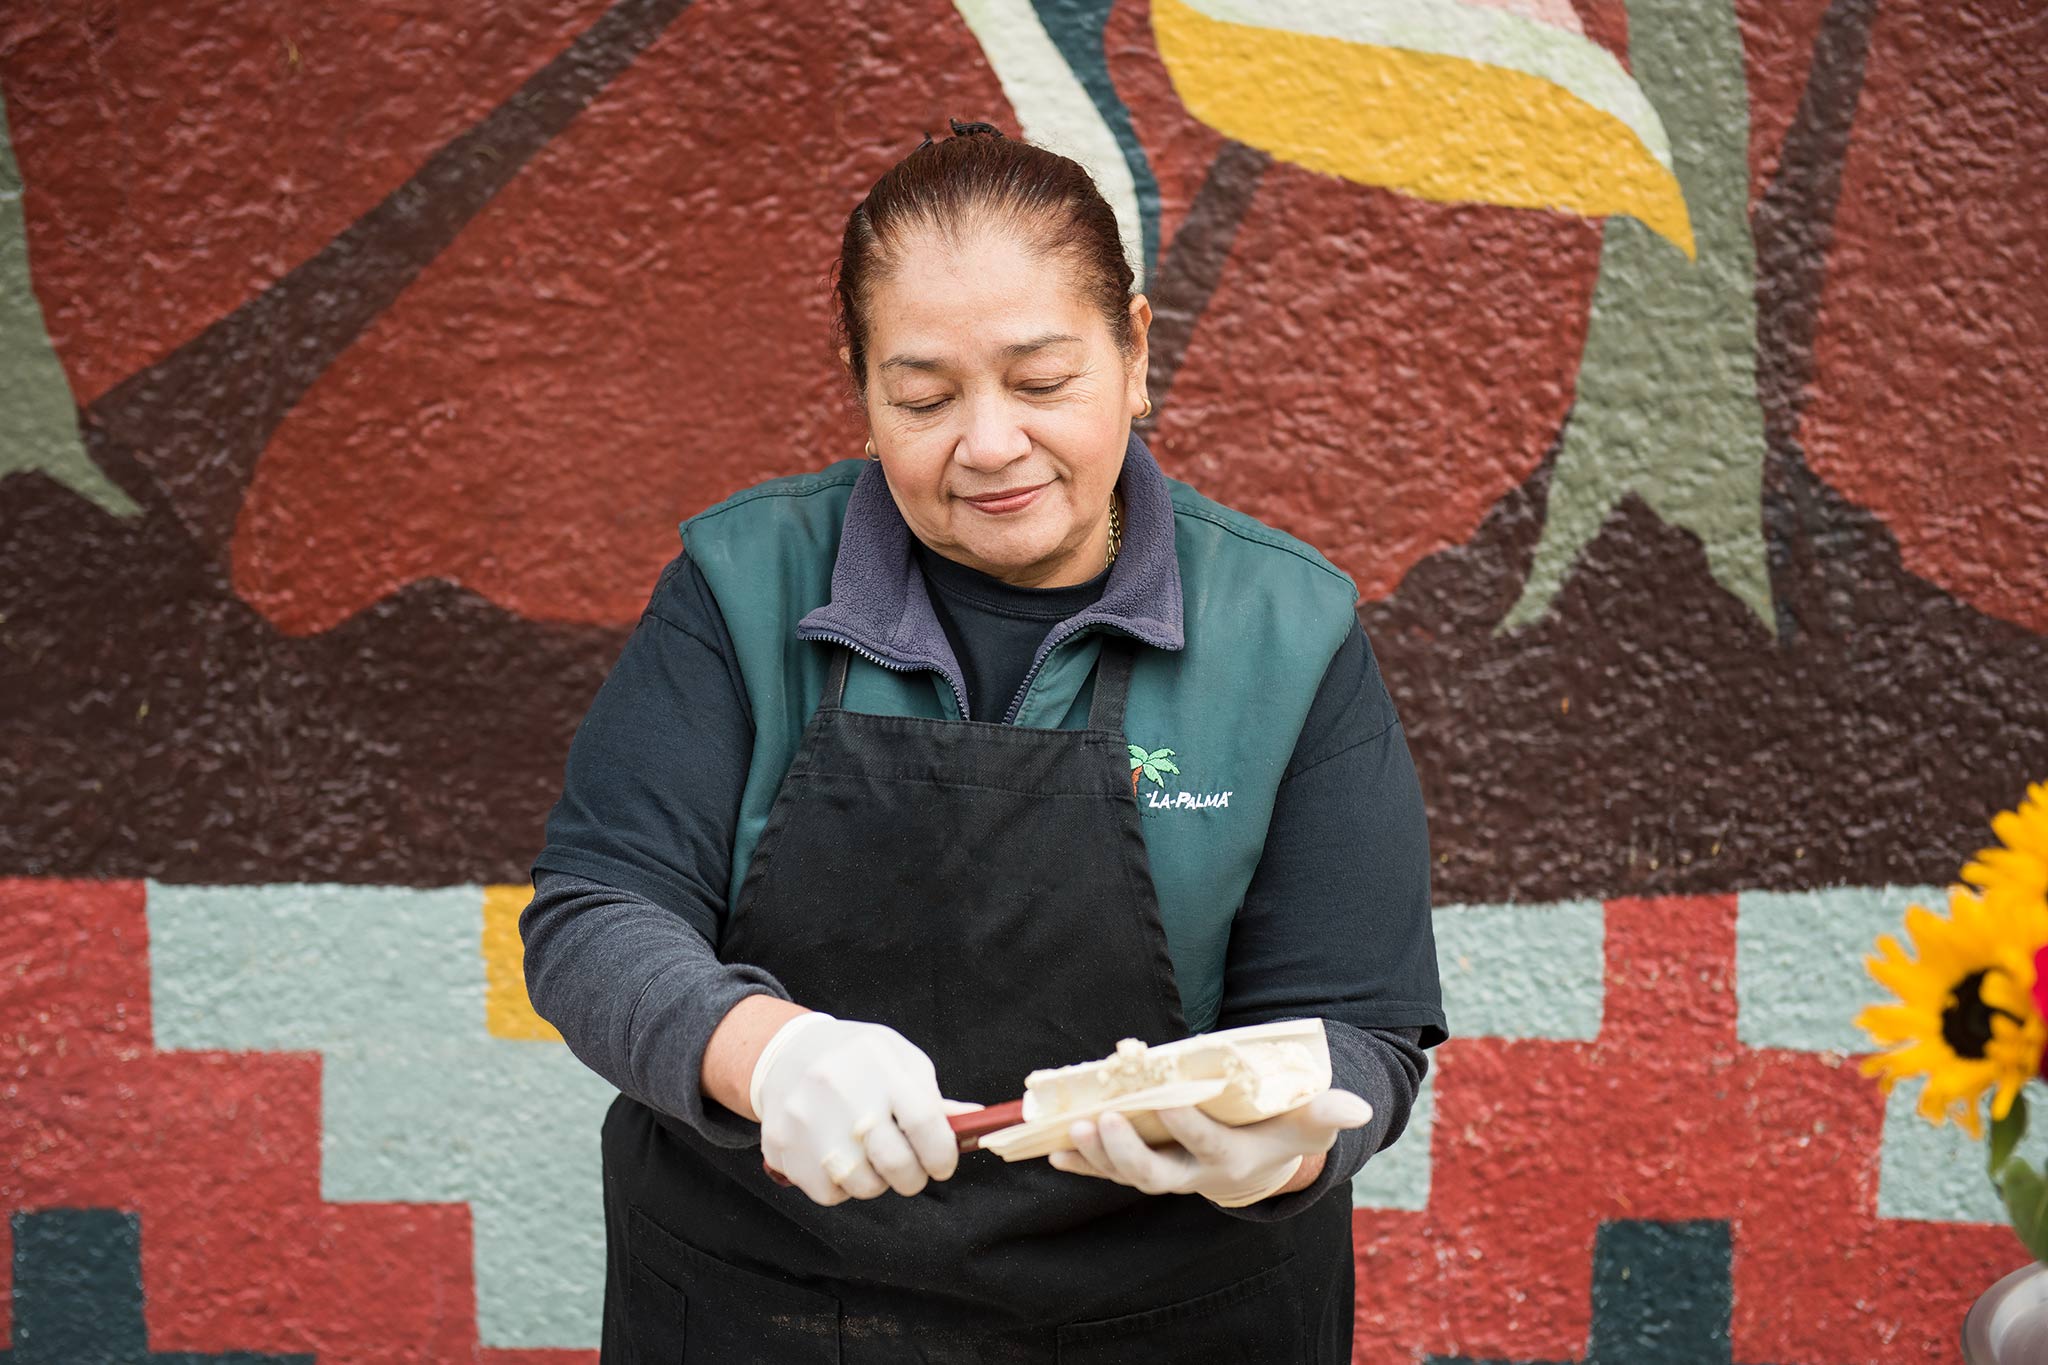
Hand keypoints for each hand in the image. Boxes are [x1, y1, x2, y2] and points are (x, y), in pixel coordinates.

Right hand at [751, 1012, 977, 1205]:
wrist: (785, 1054)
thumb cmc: (855, 1059)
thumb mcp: (897, 1059)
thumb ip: (932, 1097)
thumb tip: (975, 1124)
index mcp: (878, 1064)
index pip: (924, 1121)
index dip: (942, 1154)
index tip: (942, 1164)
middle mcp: (840, 1090)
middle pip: (895, 1163)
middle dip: (913, 1177)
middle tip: (911, 1171)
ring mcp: (807, 1121)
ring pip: (863, 1185)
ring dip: (876, 1181)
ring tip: (869, 1158)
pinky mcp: (782, 1146)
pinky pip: (829, 1193)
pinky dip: (842, 1187)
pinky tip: (839, 1159)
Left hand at [1049, 1089, 1372, 1206]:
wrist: (1258, 1164)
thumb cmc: (1283, 1131)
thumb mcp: (1307, 1123)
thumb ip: (1326, 1113)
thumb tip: (1359, 1106)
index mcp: (1234, 1160)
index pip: (1208, 1146)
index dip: (1189, 1128)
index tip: (1171, 1102)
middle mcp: (1196, 1175)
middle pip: (1156, 1174)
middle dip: (1127, 1150)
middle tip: (1101, 1120)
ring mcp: (1167, 1174)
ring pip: (1127, 1174)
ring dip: (1096, 1156)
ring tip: (1071, 1131)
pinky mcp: (1144, 1169)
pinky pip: (1108, 1171)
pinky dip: (1081, 1164)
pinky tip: (1053, 1153)